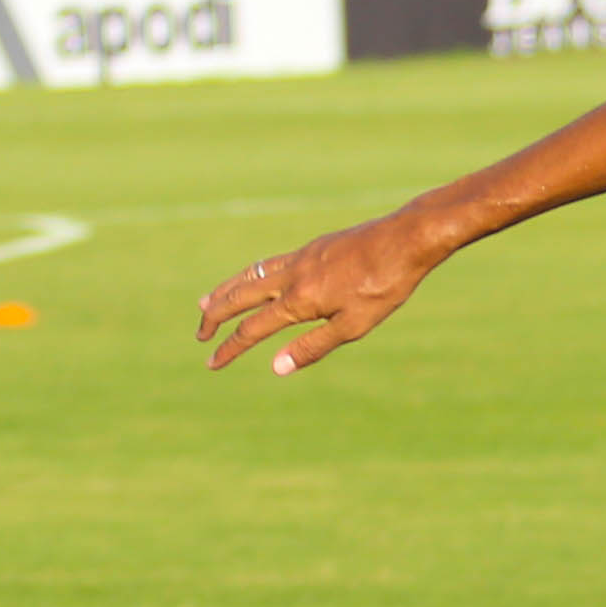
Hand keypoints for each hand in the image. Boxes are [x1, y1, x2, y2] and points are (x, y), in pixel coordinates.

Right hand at [196, 211, 446, 374]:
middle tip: (199, 333)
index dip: (230, 348)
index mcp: (299, 300)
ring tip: (206, 301)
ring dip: (225, 290)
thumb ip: (312, 346)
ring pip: (251, 275)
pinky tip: (255, 277)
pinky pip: (270, 262)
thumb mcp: (353, 326)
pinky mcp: (313, 247)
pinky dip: (251, 273)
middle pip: (240, 296)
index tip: (212, 363)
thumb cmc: (385, 286)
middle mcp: (292, 275)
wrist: (406, 238)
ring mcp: (301, 257)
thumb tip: (275, 368)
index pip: (252, 329)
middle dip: (215, 316)